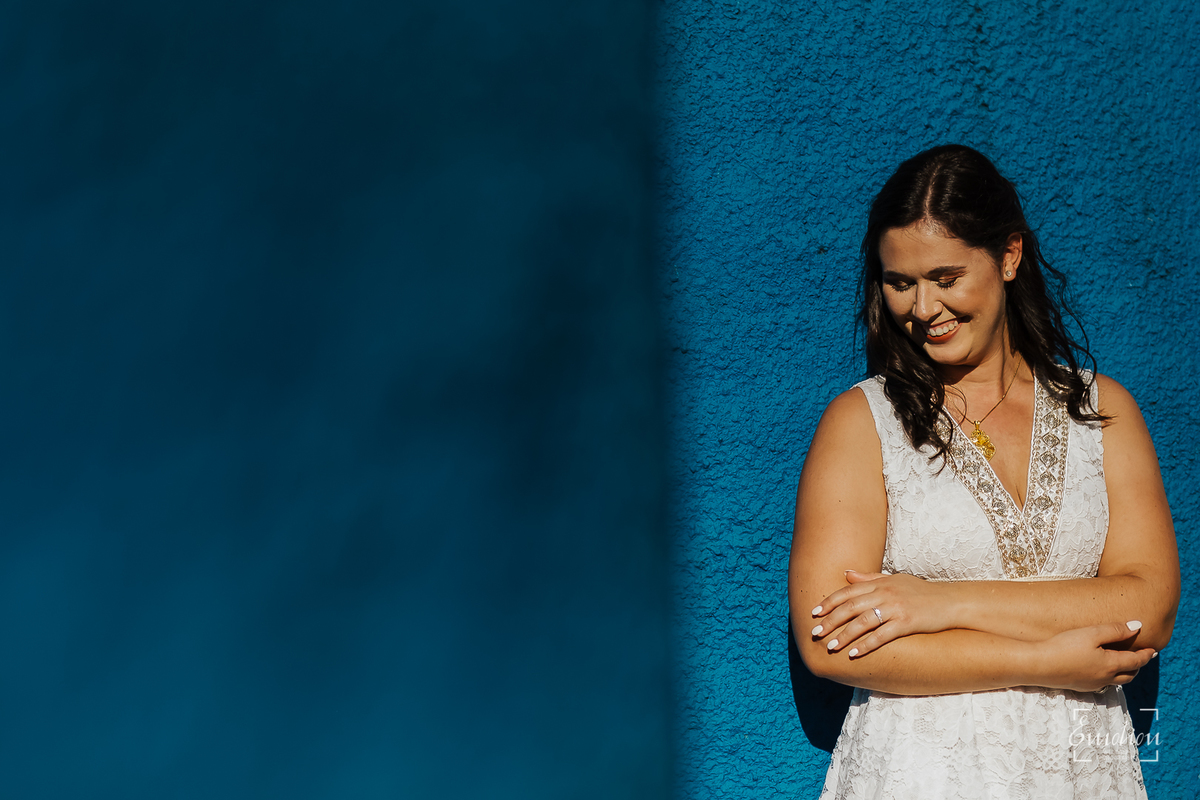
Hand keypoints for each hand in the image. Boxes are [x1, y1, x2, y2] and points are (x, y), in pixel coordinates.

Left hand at [810, 570, 957, 657]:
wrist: (950, 601)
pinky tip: (854, 654)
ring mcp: (896, 608)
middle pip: (851, 607)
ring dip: (845, 636)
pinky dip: (866, 645)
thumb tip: (845, 573)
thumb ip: (869, 577)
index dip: (829, 602)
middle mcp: (885, 594)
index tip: (814, 613)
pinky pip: (882, 636)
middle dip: (830, 621)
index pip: (848, 592)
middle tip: (815, 633)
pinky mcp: (907, 623)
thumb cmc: (920, 592)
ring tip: (831, 647)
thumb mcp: (894, 580)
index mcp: (879, 583)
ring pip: (863, 622)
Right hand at [1036, 621, 1155, 691]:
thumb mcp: (1091, 633)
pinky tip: (1102, 670)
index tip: (1154, 650)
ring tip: (1125, 664)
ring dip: (1125, 673)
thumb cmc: (1064, 646)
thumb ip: (1115, 629)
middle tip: (1142, 657)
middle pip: (1130, 674)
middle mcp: (1105, 677)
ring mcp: (1093, 684)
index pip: (1136, 660)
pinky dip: (1110, 676)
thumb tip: (1137, 626)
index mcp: (1111, 664)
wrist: (1039, 665)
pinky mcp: (1081, 686)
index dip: (1146, 655)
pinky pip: (1103, 683)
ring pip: (1117, 681)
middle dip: (1138, 666)